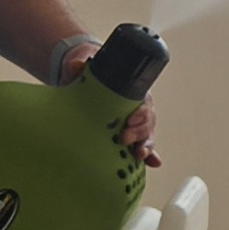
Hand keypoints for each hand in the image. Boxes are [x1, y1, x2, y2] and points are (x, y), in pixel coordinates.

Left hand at [47, 40, 158, 165]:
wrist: (81, 79)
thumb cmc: (87, 73)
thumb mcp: (82, 67)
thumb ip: (80, 65)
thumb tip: (77, 65)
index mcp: (131, 91)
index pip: (143, 103)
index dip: (141, 113)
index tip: (131, 119)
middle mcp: (136, 108)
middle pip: (146, 122)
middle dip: (139, 133)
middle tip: (125, 139)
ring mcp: (132, 122)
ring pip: (146, 136)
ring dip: (145, 147)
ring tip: (140, 156)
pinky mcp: (124, 134)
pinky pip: (138, 146)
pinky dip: (147, 156)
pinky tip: (152, 164)